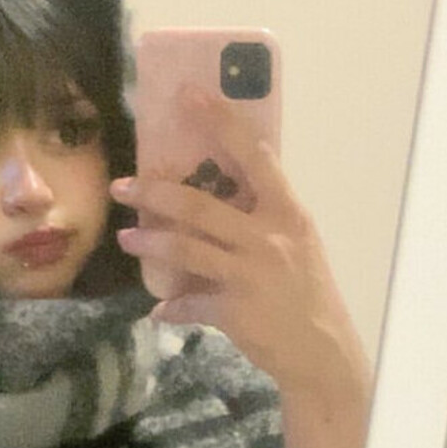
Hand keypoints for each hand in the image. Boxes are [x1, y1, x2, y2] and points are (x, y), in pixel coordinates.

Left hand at [111, 87, 368, 406]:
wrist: (323, 353)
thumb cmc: (309, 295)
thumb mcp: (297, 245)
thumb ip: (263, 219)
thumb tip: (219, 202)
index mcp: (288, 212)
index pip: (254, 155)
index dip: (220, 121)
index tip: (189, 94)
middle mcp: (269, 238)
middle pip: (201, 205)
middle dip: (156, 192)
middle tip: (124, 184)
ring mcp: (250, 275)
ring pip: (187, 250)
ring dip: (151, 242)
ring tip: (126, 236)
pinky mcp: (234, 312)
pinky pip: (191, 305)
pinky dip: (172, 307)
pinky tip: (159, 310)